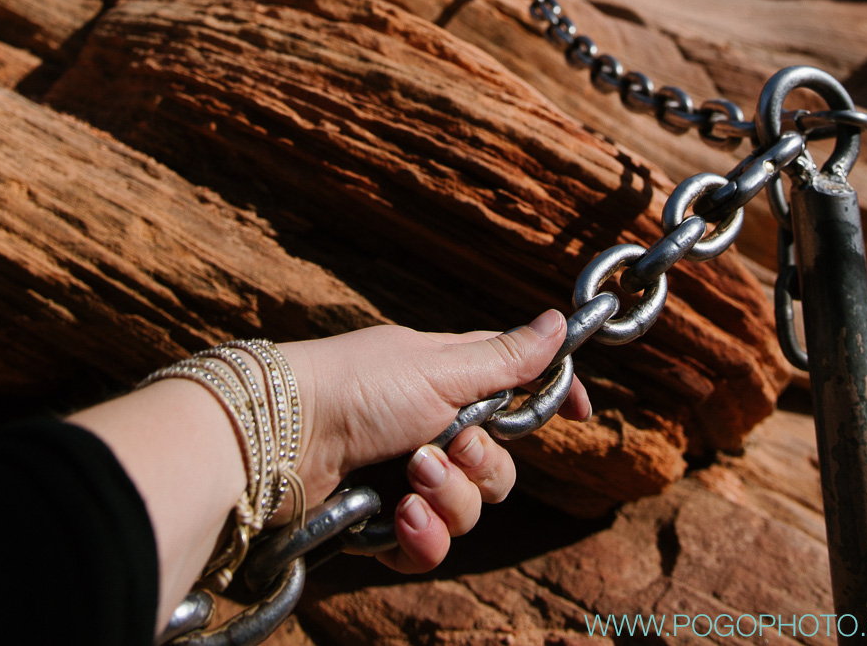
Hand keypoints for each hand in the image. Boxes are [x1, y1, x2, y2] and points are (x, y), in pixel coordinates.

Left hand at [276, 309, 589, 572]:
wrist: (283, 436)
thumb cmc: (360, 385)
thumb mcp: (442, 368)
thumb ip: (505, 359)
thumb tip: (560, 320)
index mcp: (448, 380)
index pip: (515, 389)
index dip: (549, 401)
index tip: (582, 413)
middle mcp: (431, 428)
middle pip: (497, 466)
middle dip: (481, 465)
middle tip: (448, 445)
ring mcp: (405, 478)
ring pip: (468, 510)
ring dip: (447, 499)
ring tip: (409, 480)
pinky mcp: (382, 523)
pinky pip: (429, 546)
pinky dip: (420, 536)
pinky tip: (396, 518)